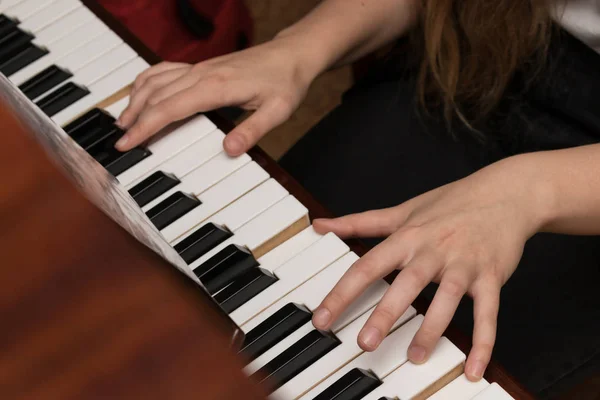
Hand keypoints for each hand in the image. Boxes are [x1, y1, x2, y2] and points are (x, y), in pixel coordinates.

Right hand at [115, 37, 316, 154]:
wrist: (292, 55)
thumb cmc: (285, 82)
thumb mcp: (277, 111)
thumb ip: (253, 131)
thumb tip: (229, 150)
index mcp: (216, 87)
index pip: (170, 108)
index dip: (145, 127)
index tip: (128, 143)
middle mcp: (202, 73)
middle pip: (156, 96)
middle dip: (134, 118)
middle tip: (119, 141)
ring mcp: (200, 67)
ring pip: (156, 80)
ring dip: (136, 99)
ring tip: (123, 121)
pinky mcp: (202, 66)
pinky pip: (165, 70)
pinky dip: (147, 81)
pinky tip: (142, 92)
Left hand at [311, 155, 549, 380]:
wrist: (505, 193)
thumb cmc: (450, 203)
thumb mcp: (401, 210)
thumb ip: (359, 222)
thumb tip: (320, 224)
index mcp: (407, 236)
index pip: (368, 266)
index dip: (343, 293)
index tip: (323, 319)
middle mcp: (433, 250)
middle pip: (406, 283)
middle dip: (385, 314)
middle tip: (366, 343)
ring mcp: (463, 264)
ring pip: (446, 299)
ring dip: (431, 330)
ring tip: (415, 356)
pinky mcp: (491, 276)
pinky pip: (488, 313)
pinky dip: (484, 342)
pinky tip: (473, 367)